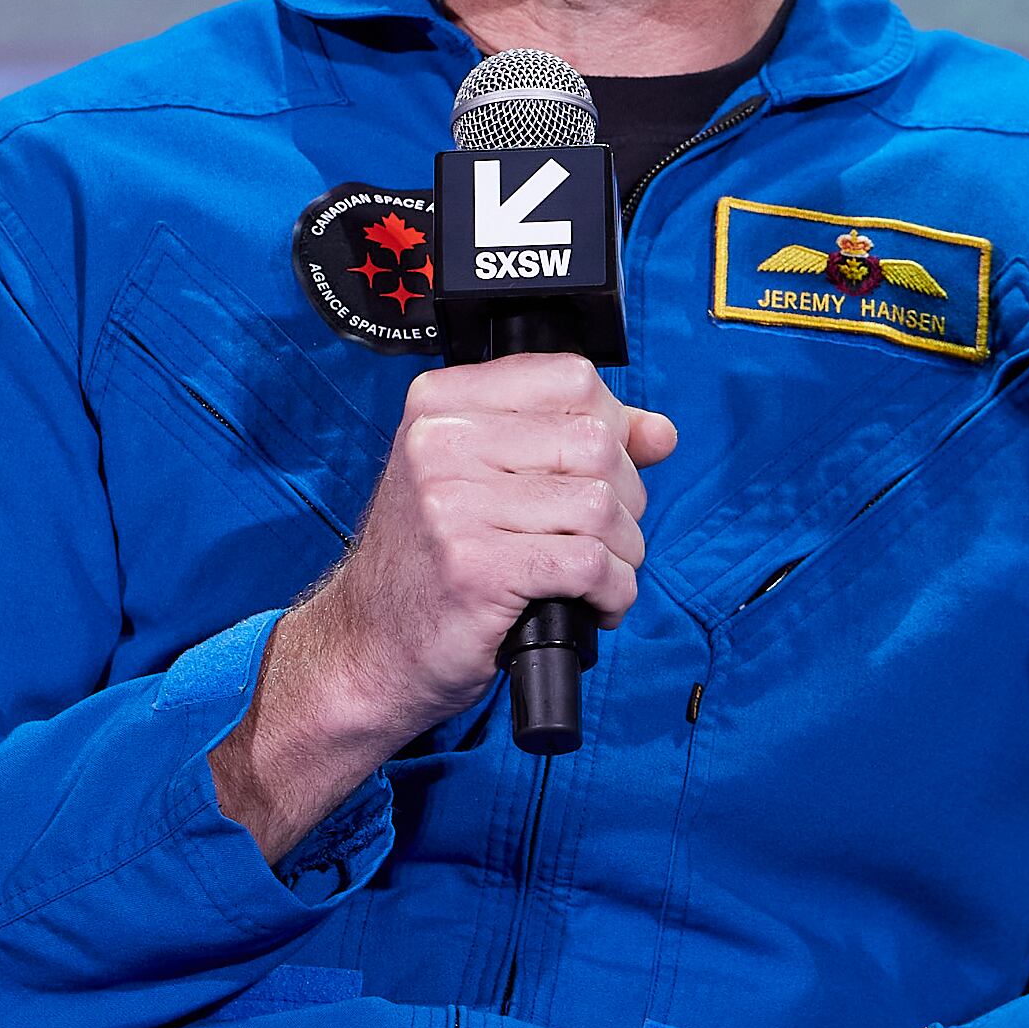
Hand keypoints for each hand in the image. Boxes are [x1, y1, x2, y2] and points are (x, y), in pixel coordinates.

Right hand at [211, 355, 677, 859]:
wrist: (369, 649)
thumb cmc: (432, 565)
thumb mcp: (489, 480)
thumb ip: (572, 443)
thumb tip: (659, 432)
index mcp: (441, 404)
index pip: (571, 379)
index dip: (610, 428)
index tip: (600, 474)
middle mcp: (439, 443)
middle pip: (595, 443)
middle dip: (625, 499)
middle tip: (603, 539)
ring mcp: (452, 505)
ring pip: (601, 507)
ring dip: (623, 553)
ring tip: (597, 577)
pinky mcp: (475, 569)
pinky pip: (591, 565)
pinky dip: (612, 592)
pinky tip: (591, 605)